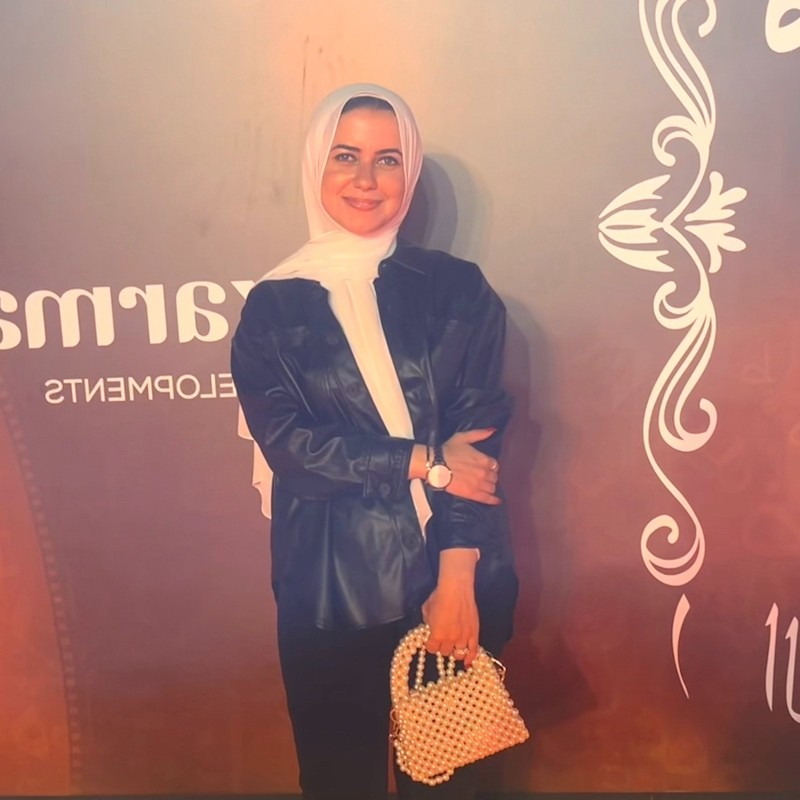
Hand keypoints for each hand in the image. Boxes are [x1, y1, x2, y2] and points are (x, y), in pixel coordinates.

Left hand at [422, 549, 479, 667]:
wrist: (457, 589)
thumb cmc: (439, 596)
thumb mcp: (426, 609)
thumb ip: (427, 621)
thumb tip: (430, 627)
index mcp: (436, 636)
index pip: (431, 649)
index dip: (431, 644)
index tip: (431, 639)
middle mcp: (450, 640)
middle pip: (445, 652)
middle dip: (442, 646)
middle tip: (443, 638)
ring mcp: (463, 638)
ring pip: (458, 654)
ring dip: (455, 649)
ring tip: (454, 643)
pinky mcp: (474, 634)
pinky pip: (473, 651)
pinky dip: (470, 658)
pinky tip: (468, 662)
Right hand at [442, 428, 499, 504]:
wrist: (436, 466)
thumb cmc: (447, 451)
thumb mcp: (463, 437)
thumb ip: (479, 434)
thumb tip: (493, 430)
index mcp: (483, 459)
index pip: (494, 465)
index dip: (490, 466)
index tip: (486, 467)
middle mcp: (484, 472)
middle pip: (494, 477)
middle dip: (490, 476)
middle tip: (483, 476)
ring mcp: (479, 484)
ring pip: (492, 487)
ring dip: (490, 486)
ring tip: (485, 486)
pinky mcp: (472, 494)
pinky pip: (487, 498)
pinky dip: (493, 500)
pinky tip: (497, 501)